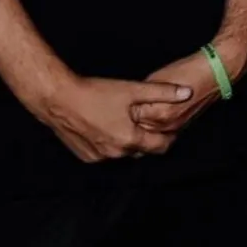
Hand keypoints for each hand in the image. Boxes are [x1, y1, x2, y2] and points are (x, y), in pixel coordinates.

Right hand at [30, 73, 193, 162]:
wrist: (58, 99)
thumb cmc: (95, 93)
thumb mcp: (132, 89)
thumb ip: (162, 92)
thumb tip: (188, 93)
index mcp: (130, 140)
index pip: (160, 146)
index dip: (169, 136)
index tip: (172, 126)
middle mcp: (115, 154)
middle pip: (142, 149)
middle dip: (148, 137)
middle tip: (149, 121)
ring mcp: (99, 157)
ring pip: (123, 151)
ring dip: (128, 140)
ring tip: (129, 121)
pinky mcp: (86, 156)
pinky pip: (106, 152)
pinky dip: (111, 142)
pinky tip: (109, 125)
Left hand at [131, 42, 245, 135]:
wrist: (212, 73)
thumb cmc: (186, 71)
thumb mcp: (155, 79)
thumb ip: (142, 95)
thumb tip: (131, 102)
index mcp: (158, 113)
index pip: (131, 119)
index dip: (124, 111)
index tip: (120, 106)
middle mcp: (167, 124)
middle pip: (139, 131)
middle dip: (132, 122)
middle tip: (125, 113)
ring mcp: (176, 127)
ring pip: (151, 135)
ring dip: (143, 127)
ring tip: (138, 114)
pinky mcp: (182, 127)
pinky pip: (163, 133)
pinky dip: (156, 127)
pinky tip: (153, 116)